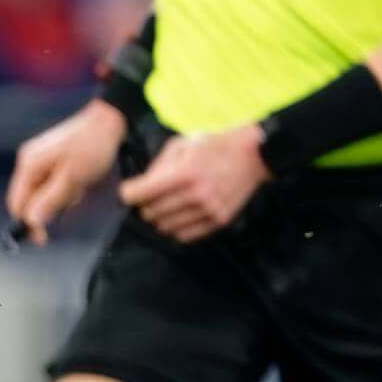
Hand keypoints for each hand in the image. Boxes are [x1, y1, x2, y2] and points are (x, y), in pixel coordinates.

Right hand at [1, 101, 123, 244]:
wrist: (110, 120)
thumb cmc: (92, 145)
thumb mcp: (73, 178)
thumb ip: (51, 200)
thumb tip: (32, 221)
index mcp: (30, 164)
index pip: (17, 203)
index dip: (28, 223)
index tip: (43, 238)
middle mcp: (30, 161)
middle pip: (28, 199)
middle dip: (48, 208)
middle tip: (71, 205)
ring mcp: (41, 158)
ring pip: (42, 192)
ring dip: (59, 199)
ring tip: (80, 189)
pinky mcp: (53, 158)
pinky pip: (52, 183)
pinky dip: (65, 189)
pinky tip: (81, 183)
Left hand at [120, 123, 268, 242]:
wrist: (253, 155)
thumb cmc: (213, 146)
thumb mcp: (181, 145)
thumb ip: (157, 167)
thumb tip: (139, 188)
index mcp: (183, 173)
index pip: (138, 195)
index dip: (128, 193)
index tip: (129, 191)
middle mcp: (196, 195)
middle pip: (149, 212)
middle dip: (144, 205)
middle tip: (151, 196)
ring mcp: (209, 210)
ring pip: (164, 227)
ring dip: (159, 218)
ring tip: (167, 204)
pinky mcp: (219, 221)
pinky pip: (183, 236)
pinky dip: (175, 228)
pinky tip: (179, 215)